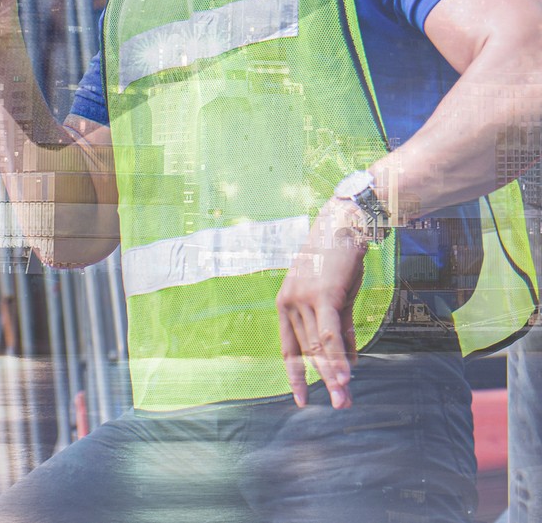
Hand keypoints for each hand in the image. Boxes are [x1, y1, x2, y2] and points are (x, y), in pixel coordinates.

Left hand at [276, 199, 369, 407]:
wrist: (342, 226)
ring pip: (319, 346)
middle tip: (340, 406)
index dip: (296, 375)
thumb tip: (347, 360)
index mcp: (285, 305)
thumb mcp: (335, 298)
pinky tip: (346, 376)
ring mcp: (303, 299)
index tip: (302, 399)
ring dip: (334, 374)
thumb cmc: (337, 261)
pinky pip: (330, 333)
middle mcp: (288, 303)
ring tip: (345, 399)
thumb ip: (337, 329)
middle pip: (308, 351)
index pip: (289, 348)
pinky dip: (338, 356)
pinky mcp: (322, 295)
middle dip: (325, 381)